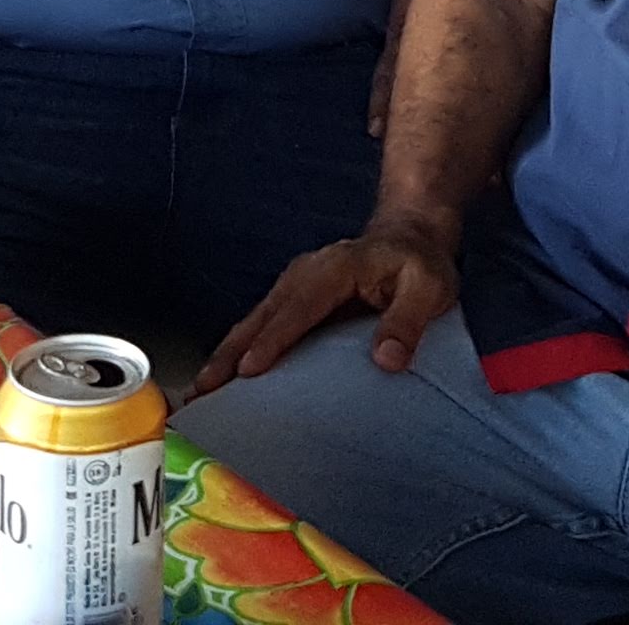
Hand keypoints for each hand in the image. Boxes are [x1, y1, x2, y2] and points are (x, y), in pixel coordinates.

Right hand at [189, 217, 459, 399]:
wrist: (409, 237)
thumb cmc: (419, 264)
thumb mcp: (428, 288)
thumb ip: (407, 321)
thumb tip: (387, 359)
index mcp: (334, 269)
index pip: (300, 307)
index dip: (274, 338)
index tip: (249, 370)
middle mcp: (304, 274)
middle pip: (262, 316)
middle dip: (230, 353)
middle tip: (204, 390)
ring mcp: (293, 286)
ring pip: (253, 322)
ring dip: (225, 356)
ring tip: (199, 392)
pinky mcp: (291, 301)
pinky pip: (260, 326)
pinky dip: (236, 351)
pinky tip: (221, 380)